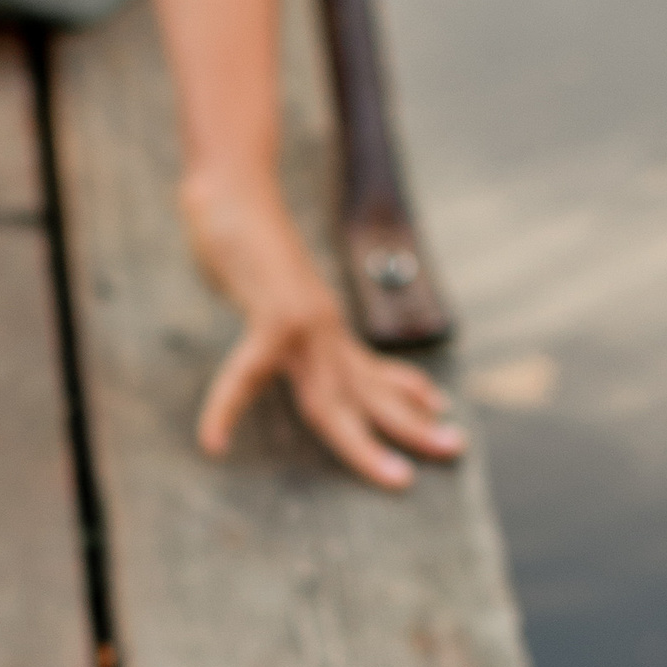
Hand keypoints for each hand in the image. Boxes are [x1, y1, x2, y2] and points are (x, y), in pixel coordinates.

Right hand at [180, 170, 462, 491]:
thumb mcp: (272, 280)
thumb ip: (280, 304)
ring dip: (366, 444)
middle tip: (456, 451)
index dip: (406, 388)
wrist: (235, 187)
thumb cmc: (244, 234)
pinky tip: (211, 439)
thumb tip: (277, 311)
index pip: (370, 365)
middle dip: (412, 427)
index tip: (438, 405)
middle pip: (368, 392)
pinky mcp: (269, 317)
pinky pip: (247, 373)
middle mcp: (321, 329)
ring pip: (334, 400)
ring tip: (396, 478)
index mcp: (321, 324)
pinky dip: (225, 406)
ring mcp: (300, 325)